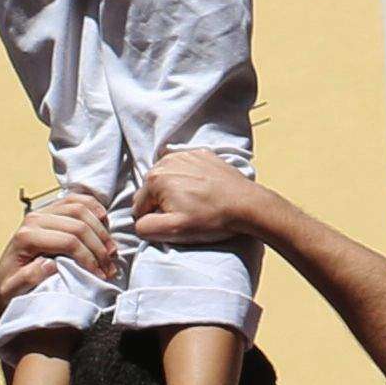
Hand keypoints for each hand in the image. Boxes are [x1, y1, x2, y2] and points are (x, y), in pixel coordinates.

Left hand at [0, 188, 119, 315]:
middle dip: (99, 246)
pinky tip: (104, 225)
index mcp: (26, 237)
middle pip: (79, 224)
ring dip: (101, 230)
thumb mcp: (12, 291)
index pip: (69, 241)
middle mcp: (34, 219)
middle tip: (110, 267)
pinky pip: (77, 200)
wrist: (5, 280)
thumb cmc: (10, 288)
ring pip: (81, 208)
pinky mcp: (51, 210)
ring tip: (111, 252)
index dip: (89, 257)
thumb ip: (28, 279)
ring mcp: (43, 211)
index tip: (100, 275)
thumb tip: (50, 264)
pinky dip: (94, 209)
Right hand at [125, 148, 273, 248]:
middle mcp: (166, 161)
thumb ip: (145, 227)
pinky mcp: (201, 154)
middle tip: (185, 214)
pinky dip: (188, 178)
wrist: (246, 204)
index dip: (153, 220)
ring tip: (195, 203)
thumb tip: (139, 222)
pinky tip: (202, 190)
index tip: (174, 223)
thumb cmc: (211, 218)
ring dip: (174, 191)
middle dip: (162, 203)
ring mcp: (185, 154)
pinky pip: (184, 168)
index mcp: (155, 179)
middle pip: (151, 190)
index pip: (139, 206)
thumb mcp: (173, 230)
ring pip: (167, 178)